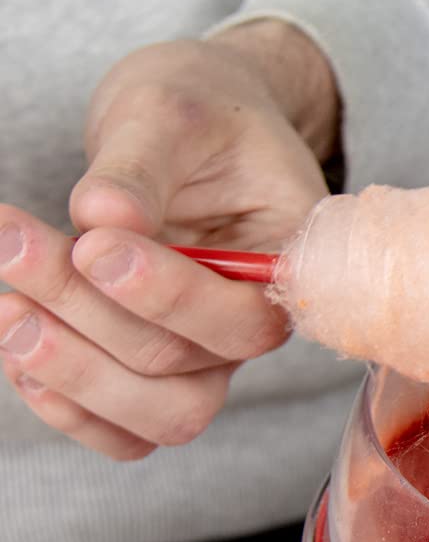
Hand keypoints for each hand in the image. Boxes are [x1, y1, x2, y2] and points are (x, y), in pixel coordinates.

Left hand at [0, 19, 338, 458]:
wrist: (192, 121)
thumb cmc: (198, 109)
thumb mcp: (170, 109)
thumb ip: (142, 165)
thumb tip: (103, 217)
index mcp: (288, 260)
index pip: (244, 316)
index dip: (169, 297)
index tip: (91, 243)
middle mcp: (253, 319)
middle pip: (190, 368)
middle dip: (91, 315)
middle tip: (11, 243)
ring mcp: (207, 352)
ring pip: (162, 413)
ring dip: (75, 372)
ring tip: (3, 306)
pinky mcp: (159, 367)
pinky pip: (130, 431)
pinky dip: (71, 410)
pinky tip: (17, 354)